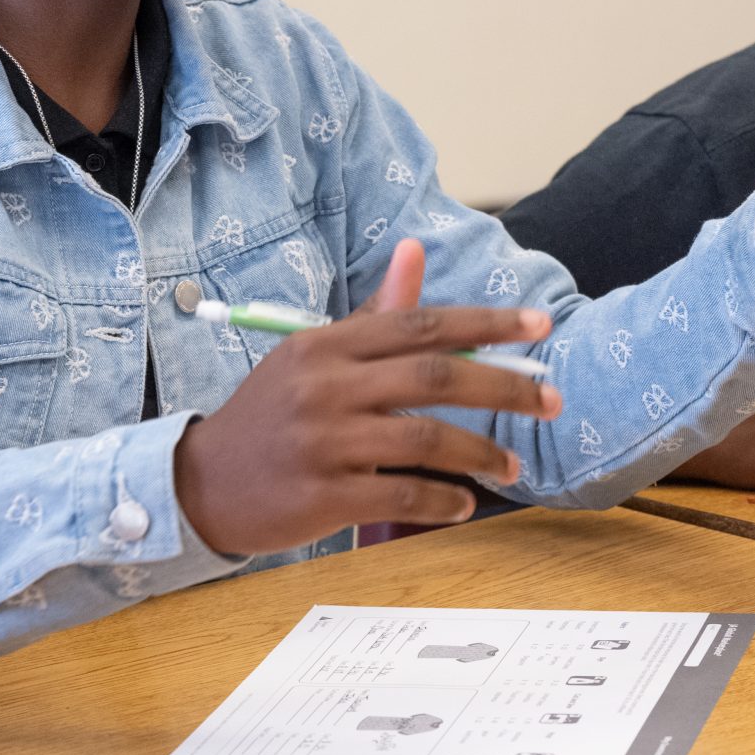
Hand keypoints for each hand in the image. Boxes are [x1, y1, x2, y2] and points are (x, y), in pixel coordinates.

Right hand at [173, 239, 560, 554]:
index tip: (540, 326)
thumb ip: (372, 315)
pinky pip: (400, 493)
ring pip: (425, 440)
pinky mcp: (321, 494)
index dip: (485, 324)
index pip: (418, 323)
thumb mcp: (311, 358)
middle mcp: (324, 387)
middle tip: (553, 402)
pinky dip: (442, 499)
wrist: (201, 483)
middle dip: (505, 387)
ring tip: (513, 464)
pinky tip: (463, 502)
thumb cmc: (269, 417)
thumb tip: (416, 251)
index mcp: (325, 345)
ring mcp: (322, 442)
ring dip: (482, 452)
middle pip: (434, 377)